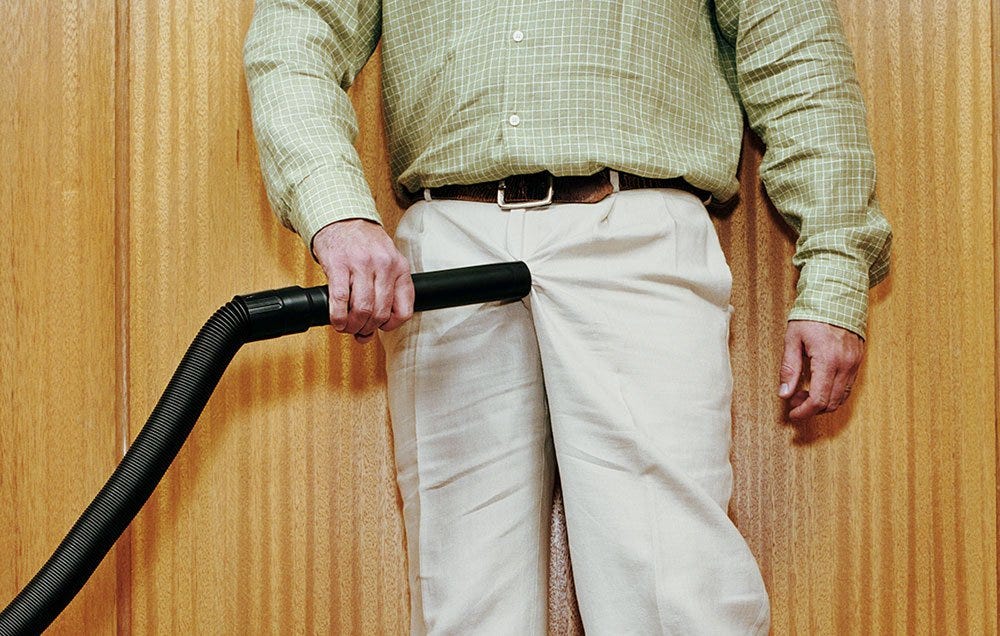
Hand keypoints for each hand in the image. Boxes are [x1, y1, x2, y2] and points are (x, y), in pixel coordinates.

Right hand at [312, 219, 413, 343]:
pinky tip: (337, 319)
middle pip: (380, 312)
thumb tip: (376, 326)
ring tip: (347, 326)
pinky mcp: (339, 265)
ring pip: (362, 309)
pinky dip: (338, 316)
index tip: (381, 327)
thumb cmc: (364, 244)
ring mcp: (361, 264)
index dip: (391, 325)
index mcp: (400, 267)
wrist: (342, 218)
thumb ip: (387, 290)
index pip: (404, 309)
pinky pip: (341, 299)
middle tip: (359, 330)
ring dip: (353, 325)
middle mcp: (383, 265)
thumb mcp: (387, 262)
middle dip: (368, 328)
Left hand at [778, 320, 864, 421]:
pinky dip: (833, 392)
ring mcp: (855, 363)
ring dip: (823, 402)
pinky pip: (848, 385)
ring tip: (804, 393)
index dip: (804, 411)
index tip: (793, 414)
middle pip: (831, 403)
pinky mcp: (858, 360)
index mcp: (828, 360)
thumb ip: (789, 368)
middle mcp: (845, 365)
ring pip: (842, 397)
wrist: (836, 296)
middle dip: (811, 408)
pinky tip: (818, 384)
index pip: (818, 399)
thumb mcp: (793, 339)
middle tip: (794, 401)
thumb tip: (784, 393)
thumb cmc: (812, 315)